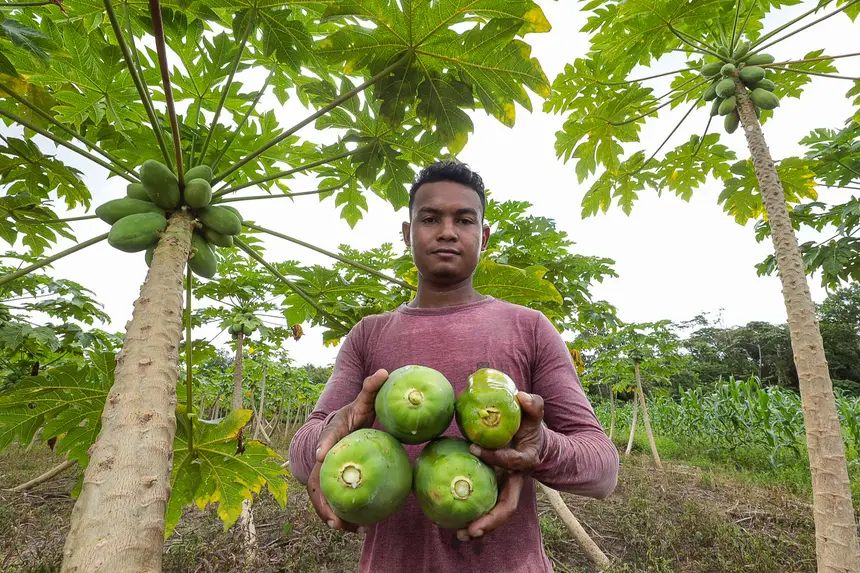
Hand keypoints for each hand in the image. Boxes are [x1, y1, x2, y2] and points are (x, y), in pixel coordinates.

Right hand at [306, 368, 388, 533]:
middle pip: (316, 477)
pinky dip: (338, 515)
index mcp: (331, 432)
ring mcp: (322, 470)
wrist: (341, 426)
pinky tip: (355, 528)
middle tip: (335, 515)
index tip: (320, 456)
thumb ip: (371, 388)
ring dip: (329, 513)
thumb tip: (385, 372)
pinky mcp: (328, 482)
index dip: (322, 445)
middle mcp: (322, 453)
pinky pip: (330, 501)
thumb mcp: (362, 401)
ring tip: (344, 528)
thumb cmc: (354, 415)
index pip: (325, 437)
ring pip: (320, 495)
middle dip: (322, 498)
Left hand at [455, 392, 544, 541]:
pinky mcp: (495, 490)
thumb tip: (521, 396)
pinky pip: (486, 507)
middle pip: (508, 505)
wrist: (536, 442)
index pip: (512, 461)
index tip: (474, 447)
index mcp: (525, 460)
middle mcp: (517, 479)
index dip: (495, 456)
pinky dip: (474, 518)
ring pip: (498, 513)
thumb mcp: (534, 414)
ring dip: (481, 526)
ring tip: (460, 535)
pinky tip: (454, 526)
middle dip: (491, 519)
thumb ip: (533, 405)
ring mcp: (507, 487)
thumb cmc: (530, 426)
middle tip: (472, 529)